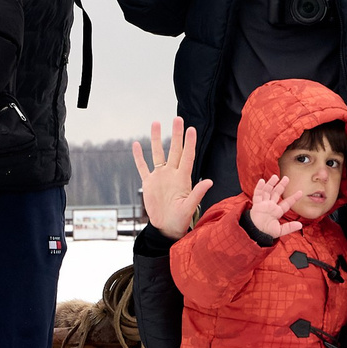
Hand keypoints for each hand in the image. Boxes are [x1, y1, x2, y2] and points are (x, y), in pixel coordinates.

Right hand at [130, 117, 210, 238]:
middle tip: (177, 119)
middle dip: (176, 134)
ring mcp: (159, 178)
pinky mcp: (149, 183)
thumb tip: (209, 181)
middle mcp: (171, 174)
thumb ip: (197, 194)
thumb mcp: (189, 208)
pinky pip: (143, 167)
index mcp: (182, 179)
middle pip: (174, 150)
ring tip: (156, 123)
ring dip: (157, 139)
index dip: (189, 143)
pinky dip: (139, 157)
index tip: (191, 129)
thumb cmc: (180, 220)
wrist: (165, 228)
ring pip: (157, 154)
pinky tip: (136, 144)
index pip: (187, 157)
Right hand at [242, 174, 302, 238]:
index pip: (287, 203)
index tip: (300, 192)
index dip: (293, 198)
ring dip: (271, 184)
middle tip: (286, 178)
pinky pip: (257, 194)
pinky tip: (262, 181)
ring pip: (267, 191)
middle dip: (281, 186)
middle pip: (276, 193)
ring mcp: (263, 204)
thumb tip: (300, 225)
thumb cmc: (266, 232)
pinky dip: (259, 188)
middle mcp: (270, 206)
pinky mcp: (256, 204)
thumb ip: (289, 227)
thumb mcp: (279, 230)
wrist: (256, 233)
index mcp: (277, 212)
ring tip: (275, 176)